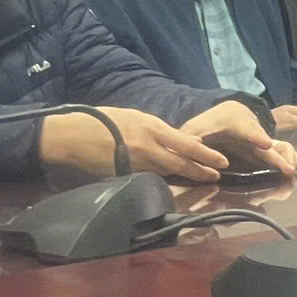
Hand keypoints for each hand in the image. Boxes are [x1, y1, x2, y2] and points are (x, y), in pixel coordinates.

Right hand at [43, 106, 233, 182]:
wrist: (73, 135)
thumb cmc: (103, 120)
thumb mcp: (136, 118)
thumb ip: (160, 130)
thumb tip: (184, 140)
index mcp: (153, 129)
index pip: (187, 145)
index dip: (207, 155)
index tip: (222, 162)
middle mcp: (149, 147)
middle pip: (181, 163)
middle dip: (202, 171)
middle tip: (218, 176)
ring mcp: (137, 163)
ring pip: (167, 172)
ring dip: (185, 175)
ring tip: (202, 178)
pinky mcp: (126, 175)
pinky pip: (149, 178)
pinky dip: (162, 178)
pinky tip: (171, 179)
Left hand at [182, 101, 296, 180]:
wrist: (225, 114)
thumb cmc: (207, 124)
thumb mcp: (193, 130)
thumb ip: (190, 141)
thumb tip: (188, 151)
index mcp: (233, 120)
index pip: (246, 128)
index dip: (256, 136)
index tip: (266, 145)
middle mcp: (251, 127)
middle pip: (265, 142)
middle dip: (275, 155)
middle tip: (288, 168)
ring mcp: (260, 136)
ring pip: (272, 148)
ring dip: (281, 161)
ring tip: (290, 172)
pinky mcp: (263, 146)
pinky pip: (275, 152)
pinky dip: (282, 161)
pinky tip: (289, 170)